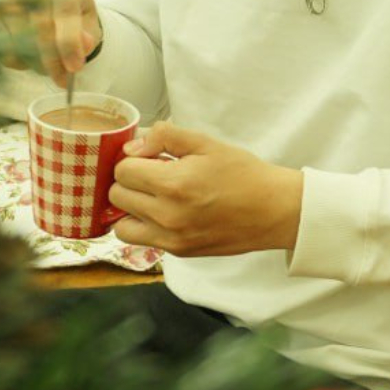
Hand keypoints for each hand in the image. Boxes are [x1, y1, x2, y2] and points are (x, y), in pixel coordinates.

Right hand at [0, 0, 101, 88]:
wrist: (57, 16)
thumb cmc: (78, 21)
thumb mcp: (91, 28)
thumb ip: (88, 36)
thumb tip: (85, 43)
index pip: (64, 11)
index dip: (69, 42)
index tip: (75, 68)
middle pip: (39, 27)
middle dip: (53, 60)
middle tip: (64, 79)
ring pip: (18, 39)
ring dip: (36, 63)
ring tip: (53, 70)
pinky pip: (1, 46)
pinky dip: (18, 61)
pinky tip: (33, 62)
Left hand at [110, 122, 302, 256]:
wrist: (272, 209)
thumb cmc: (243, 173)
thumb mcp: (206, 143)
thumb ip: (165, 137)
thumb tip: (133, 147)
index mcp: (173, 183)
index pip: (123, 170)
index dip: (133, 158)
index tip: (150, 156)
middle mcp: (167, 215)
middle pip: (117, 196)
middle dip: (130, 180)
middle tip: (153, 173)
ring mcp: (171, 238)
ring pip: (121, 226)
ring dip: (130, 208)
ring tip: (152, 196)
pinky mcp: (179, 252)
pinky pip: (142, 241)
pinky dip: (144, 226)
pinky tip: (165, 212)